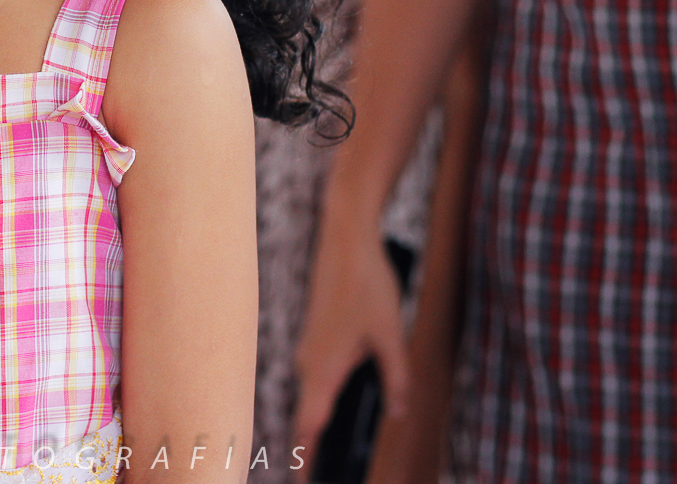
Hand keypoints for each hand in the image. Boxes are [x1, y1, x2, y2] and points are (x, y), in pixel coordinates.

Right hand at [292, 227, 407, 479]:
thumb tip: (398, 413)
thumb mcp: (391, 335)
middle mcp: (309, 361)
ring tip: (333, 447)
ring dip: (319, 419)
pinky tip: (340, 403)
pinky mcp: (314, 336)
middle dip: (314, 444)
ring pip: (311, 394)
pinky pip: (315, 376)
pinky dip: (323, 397)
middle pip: (306, 414)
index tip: (303, 479)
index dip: (305, 456)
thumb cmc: (366, 285)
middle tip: (324, 471)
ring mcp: (309, 348)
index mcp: (324, 367)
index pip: (308, 424)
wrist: (344, 241)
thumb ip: (396, 377)